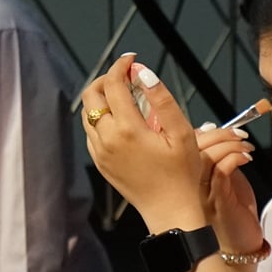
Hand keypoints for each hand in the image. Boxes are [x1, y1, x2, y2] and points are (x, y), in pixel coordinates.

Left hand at [80, 54, 209, 232]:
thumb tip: (143, 72)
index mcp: (127, 129)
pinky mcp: (100, 163)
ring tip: (125, 97)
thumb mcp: (182, 133)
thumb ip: (162, 99)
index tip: (132, 59)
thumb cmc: (183, 174)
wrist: (170, 212)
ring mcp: (100, 153)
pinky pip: (92, 133)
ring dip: (102, 99)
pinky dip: (101, 119)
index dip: (121, 66)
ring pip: (88, 114)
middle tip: (126, 77)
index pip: (113, 84)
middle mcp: (107, 139)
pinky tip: (122, 120)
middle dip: (106, 79)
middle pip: (91, 95)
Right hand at [193, 124, 261, 254]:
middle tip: (238, 134)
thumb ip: (220, 160)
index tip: (221, 129)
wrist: (239, 249)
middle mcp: (190, 184)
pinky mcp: (217, 200)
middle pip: (192, 147)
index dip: (203, 132)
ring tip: (245, 144)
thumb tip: (221, 136)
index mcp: (189, 178)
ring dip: (228, 144)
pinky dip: (234, 157)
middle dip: (217, 134)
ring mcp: (202, 193)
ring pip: (206, 156)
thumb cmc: (234, 216)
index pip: (186, 146)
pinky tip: (246, 158)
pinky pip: (221, 171)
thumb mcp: (226, 181)